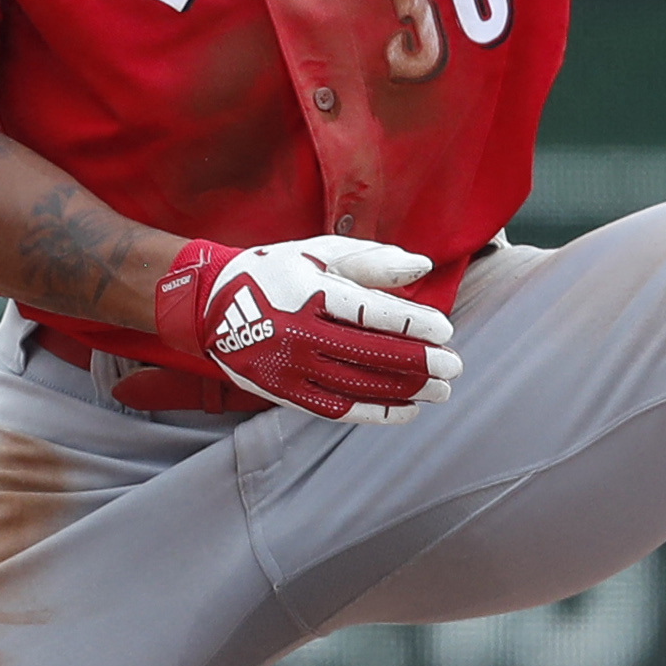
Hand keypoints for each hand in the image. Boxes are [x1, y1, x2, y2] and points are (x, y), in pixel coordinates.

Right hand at [154, 237, 462, 422]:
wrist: (211, 306)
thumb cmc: (277, 271)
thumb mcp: (319, 252)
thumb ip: (372, 260)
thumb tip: (422, 266)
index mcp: (310, 291)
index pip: (371, 312)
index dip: (412, 324)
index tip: (445, 330)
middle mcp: (300, 332)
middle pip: (370, 353)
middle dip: (419, 363)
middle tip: (454, 367)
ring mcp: (291, 367)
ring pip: (358, 385)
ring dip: (405, 390)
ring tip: (441, 391)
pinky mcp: (284, 393)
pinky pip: (337, 409)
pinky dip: (375, 412)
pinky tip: (407, 410)